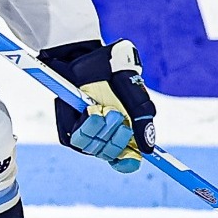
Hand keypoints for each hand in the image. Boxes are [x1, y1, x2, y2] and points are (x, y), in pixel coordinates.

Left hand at [41, 40, 154, 173]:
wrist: (85, 54)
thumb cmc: (113, 69)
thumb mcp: (133, 87)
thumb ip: (142, 115)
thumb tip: (148, 148)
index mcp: (126, 131)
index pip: (128, 160)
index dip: (129, 162)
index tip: (132, 157)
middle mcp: (106, 135)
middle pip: (110, 154)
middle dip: (115, 137)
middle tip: (116, 114)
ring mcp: (87, 133)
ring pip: (92, 148)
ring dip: (99, 130)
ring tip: (101, 109)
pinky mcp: (68, 128)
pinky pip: (74, 138)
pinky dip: (83, 125)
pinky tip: (89, 108)